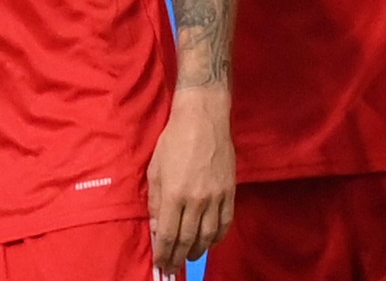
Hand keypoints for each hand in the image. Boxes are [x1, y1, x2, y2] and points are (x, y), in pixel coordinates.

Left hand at [147, 88, 234, 270]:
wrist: (203, 120)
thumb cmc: (173, 140)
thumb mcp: (155, 169)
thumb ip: (155, 201)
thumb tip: (157, 227)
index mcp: (174, 194)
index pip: (168, 234)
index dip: (164, 253)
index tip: (161, 263)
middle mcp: (196, 200)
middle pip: (188, 239)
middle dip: (179, 257)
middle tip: (173, 267)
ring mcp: (215, 198)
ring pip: (208, 236)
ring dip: (198, 251)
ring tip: (189, 257)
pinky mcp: (229, 193)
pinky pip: (225, 223)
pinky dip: (217, 238)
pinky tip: (209, 242)